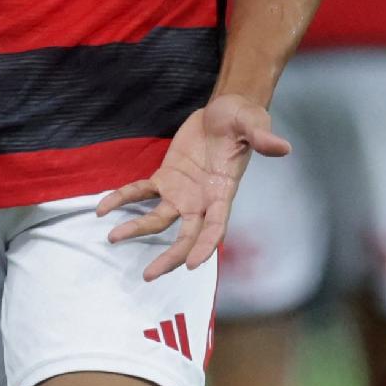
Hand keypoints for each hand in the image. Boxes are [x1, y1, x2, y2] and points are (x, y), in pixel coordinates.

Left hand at [97, 94, 290, 280]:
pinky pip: (140, 191)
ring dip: (136, 228)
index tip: (193, 264)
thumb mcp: (254, 125)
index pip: (215, 227)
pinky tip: (102, 208)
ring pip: (158, 218)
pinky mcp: (165, 177)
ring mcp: (181, 192)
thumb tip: (282, 147)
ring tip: (112, 237)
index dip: (205, 246)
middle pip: (185, 236)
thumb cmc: (243, 121)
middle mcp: (201, 200)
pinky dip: (122, 198)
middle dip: (169, 257)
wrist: (224, 111)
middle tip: (149, 275)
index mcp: (223, 194)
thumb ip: (262, 139)